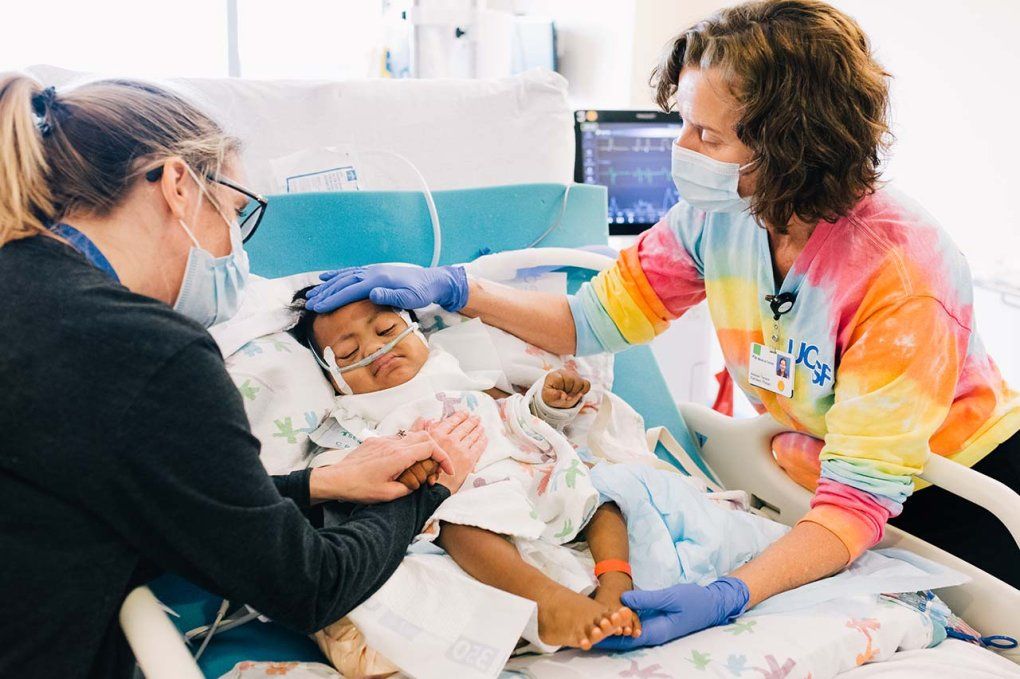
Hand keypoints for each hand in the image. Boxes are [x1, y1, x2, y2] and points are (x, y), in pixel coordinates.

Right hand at [304, 264, 468, 312]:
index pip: (350, 290)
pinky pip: (351, 272)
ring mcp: (372, 270)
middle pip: (343, 283)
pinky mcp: (374, 272)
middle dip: (325, 294)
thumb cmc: (422, 292)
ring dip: (327, 285)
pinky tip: (326, 277)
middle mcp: (372, 273)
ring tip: (312, 293)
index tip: (318, 307)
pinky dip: (337, 275)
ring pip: (344, 277)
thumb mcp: (411, 297)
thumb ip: (392, 296)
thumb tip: (372, 293)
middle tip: (309, 304)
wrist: (432, 280)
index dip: (333, 299)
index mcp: (378, 280)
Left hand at [308, 432, 454, 502]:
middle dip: (435, 452)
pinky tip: (401, 466)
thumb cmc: (359, 488)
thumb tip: (417, 483)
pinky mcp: (376, 441)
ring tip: (417, 469)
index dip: (444, 458)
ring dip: (421, 451)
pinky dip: (407, 450)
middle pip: (425, 437)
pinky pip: (398, 441)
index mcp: (399, 456)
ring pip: (412, 437)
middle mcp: (393, 444)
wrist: (335, 479)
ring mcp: (384, 440)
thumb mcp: (388, 495)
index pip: (431, 447)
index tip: (447, 470)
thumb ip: (409, 488)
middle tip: (433, 470)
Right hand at [413, 411, 486, 492]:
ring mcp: (460, 449)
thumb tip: (427, 420)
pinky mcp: (469, 459)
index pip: (451, 421)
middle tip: (477, 418)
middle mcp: (450, 440)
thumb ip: (422, 431)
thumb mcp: (418, 446)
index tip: (465, 413)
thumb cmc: (422, 470)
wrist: (431, 488)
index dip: (460, 416)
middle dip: (472, 421)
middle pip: (464, 427)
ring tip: (481, 426)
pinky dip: (482, 440)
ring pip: (473, 435)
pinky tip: (484, 437)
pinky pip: (478, 446)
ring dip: (478, 429)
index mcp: (436, 435)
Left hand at [542, 368, 590, 408]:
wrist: (554, 393)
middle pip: (571, 380)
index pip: (559, 379)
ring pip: (580, 382)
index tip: (560, 395)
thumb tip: (564, 396)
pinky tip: (577, 394)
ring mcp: (573, 375)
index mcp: (554, 375)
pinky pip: (587, 384)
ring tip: (570, 395)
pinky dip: (583, 391)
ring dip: (576, 392)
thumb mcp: (547, 396)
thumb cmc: (551, 394)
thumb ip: (553, 395)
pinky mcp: (581, 380)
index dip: (560, 390)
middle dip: (569, 392)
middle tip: (566, 397)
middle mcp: (564, 372)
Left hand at [594, 577, 748, 649]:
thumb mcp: (670, 597)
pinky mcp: (653, 619)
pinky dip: (620, 621)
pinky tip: (607, 616)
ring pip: (626, 631)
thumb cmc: (693, 601)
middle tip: (582, 632)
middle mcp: (651, 633)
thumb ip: (647, 600)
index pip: (625, 640)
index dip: (606, 638)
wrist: (710, 603)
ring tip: (589, 626)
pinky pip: (633, 623)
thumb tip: (623, 601)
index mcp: (655, 632)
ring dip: (610, 629)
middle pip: (622, 638)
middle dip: (604, 636)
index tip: (589, 636)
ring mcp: (652, 627)